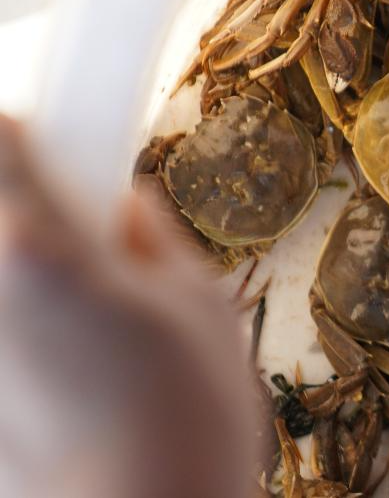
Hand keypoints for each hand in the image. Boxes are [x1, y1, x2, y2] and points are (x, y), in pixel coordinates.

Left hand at [0, 115, 255, 497]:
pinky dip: (27, 330)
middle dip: (17, 210)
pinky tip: (65, 374)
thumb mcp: (201, 307)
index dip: (22, 132)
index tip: (40, 136)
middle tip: (66, 239)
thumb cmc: (186, 423)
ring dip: (22, 274)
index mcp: (42, 249)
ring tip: (80, 324)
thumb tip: (122, 213)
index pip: (1, 142)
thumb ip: (153, 242)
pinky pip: (7, 329)